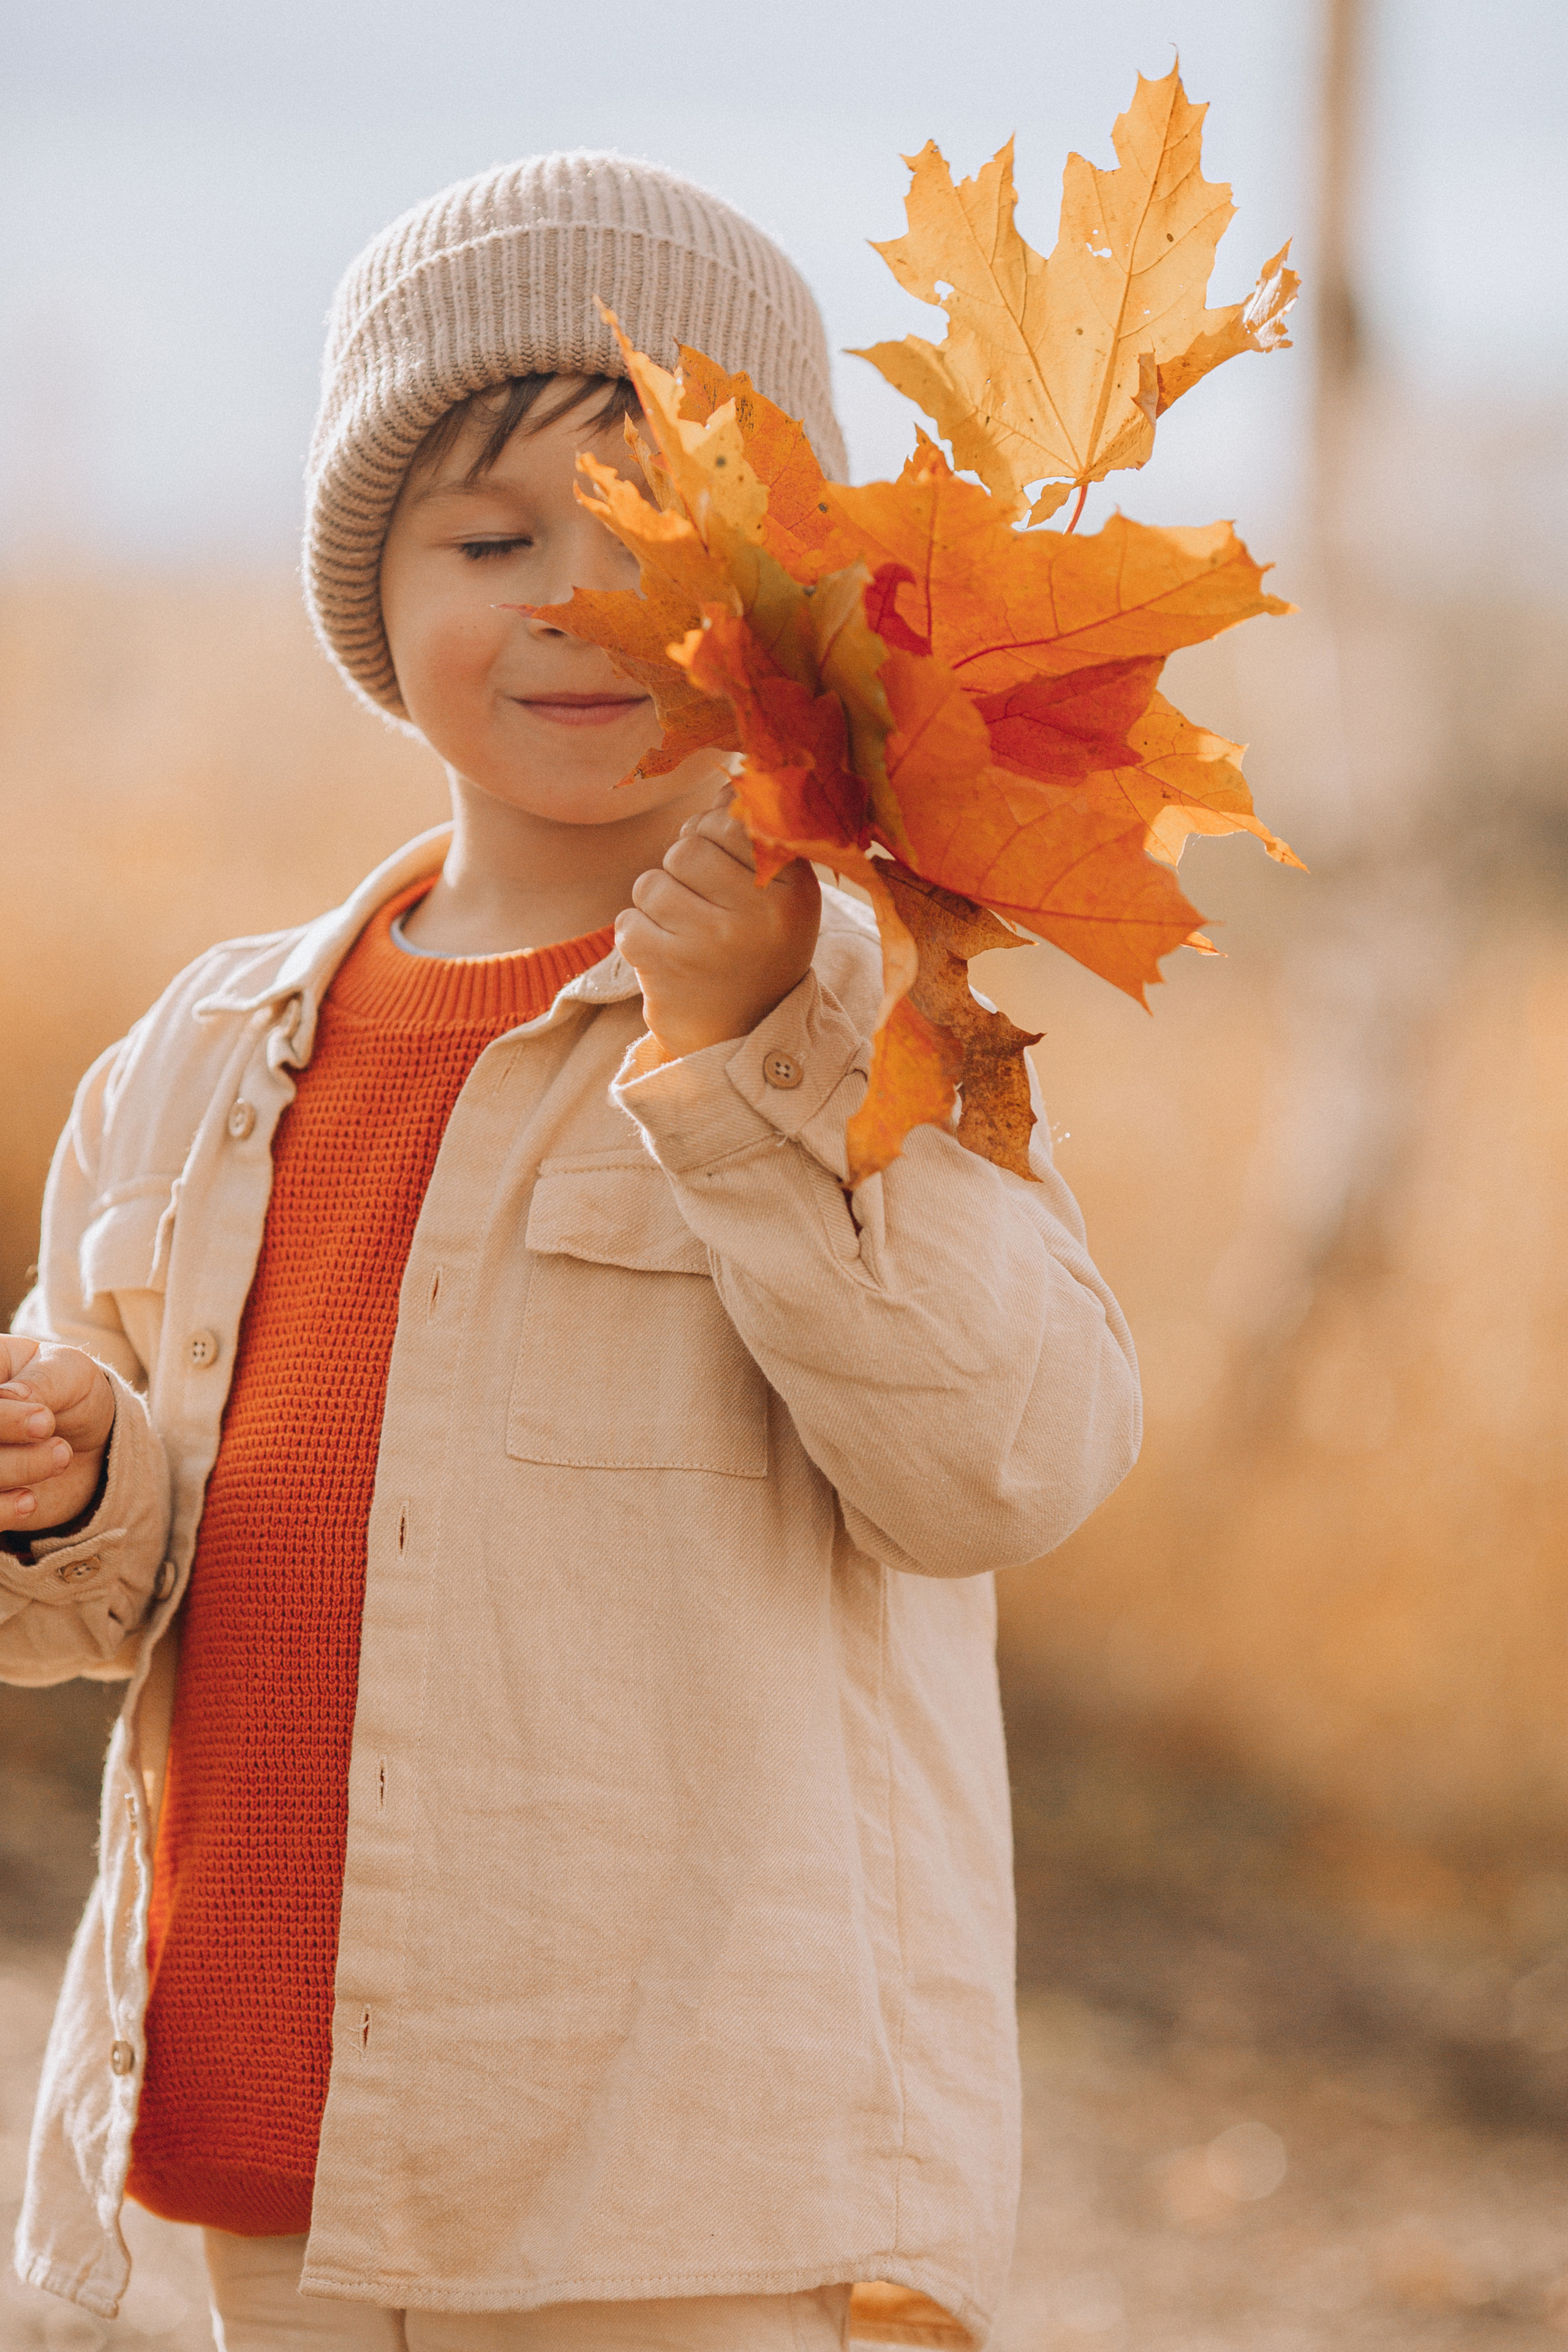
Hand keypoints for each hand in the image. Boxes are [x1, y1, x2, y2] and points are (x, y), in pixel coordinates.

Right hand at [0, 1335, 115, 1536]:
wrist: (92, 1441)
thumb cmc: (74, 1394)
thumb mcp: (69, 1373)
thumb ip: (42, 1380)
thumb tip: (7, 1396)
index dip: (5, 1417)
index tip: (44, 1418)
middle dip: (9, 1437)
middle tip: (52, 1434)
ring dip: (17, 1468)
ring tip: (61, 1456)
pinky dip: (1, 1511)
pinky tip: (28, 1500)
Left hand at [617, 798, 820, 1059]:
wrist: (740, 1037)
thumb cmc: (756, 950)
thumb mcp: (776, 896)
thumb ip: (753, 837)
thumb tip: (726, 780)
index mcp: (793, 889)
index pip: (731, 822)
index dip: (713, 837)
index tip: (721, 868)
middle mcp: (757, 915)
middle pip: (687, 848)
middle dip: (682, 871)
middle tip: (700, 907)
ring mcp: (710, 942)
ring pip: (651, 882)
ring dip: (657, 905)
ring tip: (685, 935)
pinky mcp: (667, 967)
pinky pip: (628, 920)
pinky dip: (638, 935)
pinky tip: (666, 957)